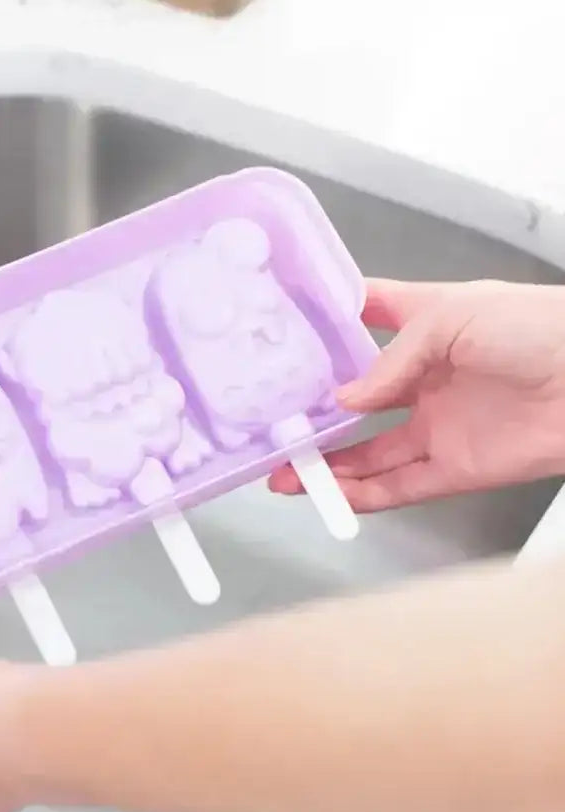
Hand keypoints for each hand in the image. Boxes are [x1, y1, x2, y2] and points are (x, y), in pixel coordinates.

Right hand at [270, 279, 564, 510]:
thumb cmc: (541, 326)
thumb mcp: (452, 317)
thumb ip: (392, 359)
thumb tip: (346, 399)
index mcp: (425, 325)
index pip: (363, 318)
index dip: (323, 323)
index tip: (281, 331)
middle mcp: (425, 377)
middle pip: (355, 399)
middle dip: (313, 411)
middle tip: (272, 422)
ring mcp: (439, 425)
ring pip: (368, 452)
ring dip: (327, 464)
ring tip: (283, 471)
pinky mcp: (457, 468)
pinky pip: (400, 486)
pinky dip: (363, 494)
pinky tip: (329, 494)